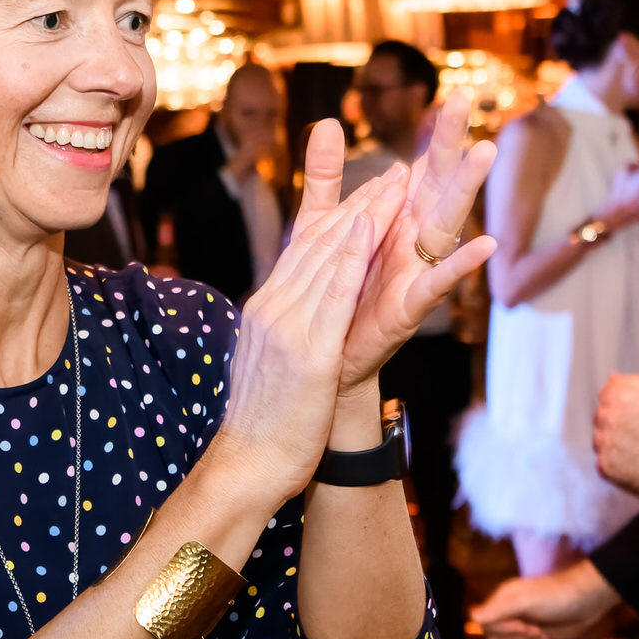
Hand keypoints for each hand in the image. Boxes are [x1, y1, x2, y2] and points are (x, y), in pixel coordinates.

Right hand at [206, 167, 393, 505]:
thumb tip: (294, 318)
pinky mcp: (307, 352)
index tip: (367, 192)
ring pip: (326, 257)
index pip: (302, 252)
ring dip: (362, 216)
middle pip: (316, 244)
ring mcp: (286, 328)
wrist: (246, 466)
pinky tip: (373, 229)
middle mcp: (272, 309)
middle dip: (356, 204)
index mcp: (265, 312)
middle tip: (389, 172)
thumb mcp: (271, 366)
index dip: (337, 217)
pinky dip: (354, 255)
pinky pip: (334, 293)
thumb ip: (283, 333)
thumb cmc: (263, 426)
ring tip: (392, 184)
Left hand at [298, 91, 497, 394]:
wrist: (326, 354)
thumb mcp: (324, 225)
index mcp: (398, 219)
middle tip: (471, 105)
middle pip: (439, 185)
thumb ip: (327, 176)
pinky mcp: (411, 305)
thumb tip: (326, 122)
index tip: (457, 95)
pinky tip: (487, 244)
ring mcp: (417, 270)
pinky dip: (463, 264)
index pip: (423, 168)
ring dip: (465, 187)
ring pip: (447, 222)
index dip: (440, 135)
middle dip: (454, 145)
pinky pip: (439, 282)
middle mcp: (414, 239)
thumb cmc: (338, 289)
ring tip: (485, 152)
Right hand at [474, 561, 620, 638]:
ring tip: (545, 634)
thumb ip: (499, 609)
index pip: (485, 625)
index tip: (527, 624)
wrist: (588, 601)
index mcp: (502, 601)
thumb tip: (472, 617)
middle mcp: (508, 614)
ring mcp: (521, 627)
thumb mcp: (525, 600)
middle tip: (539, 631)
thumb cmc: (557, 595)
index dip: (504, 630)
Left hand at [592, 373, 638, 506]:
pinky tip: (638, 464)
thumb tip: (614, 378)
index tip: (638, 415)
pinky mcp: (605, 466)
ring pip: (601, 439)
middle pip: (602, 416)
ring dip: (615, 443)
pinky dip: (617, 463)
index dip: (624, 404)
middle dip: (617, 423)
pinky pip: (604, 461)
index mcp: (623, 395)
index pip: (607, 394)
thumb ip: (638, 383)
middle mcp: (609, 417)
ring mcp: (605, 443)